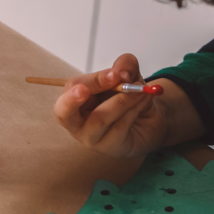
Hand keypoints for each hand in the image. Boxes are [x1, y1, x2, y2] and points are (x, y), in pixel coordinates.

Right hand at [53, 54, 199, 156]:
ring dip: (122, 101)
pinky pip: (119, 127)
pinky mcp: (108, 147)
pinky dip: (134, 110)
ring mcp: (90, 136)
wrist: (150, 119)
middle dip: (71, 100)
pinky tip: (144, 101)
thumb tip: (121, 74)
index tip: (115, 74)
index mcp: (74, 98)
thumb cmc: (128, 98)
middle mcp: (76, 120)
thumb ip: (125, 66)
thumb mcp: (129, 75)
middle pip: (63, 113)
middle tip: (82, 91)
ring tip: (141, 91)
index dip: (92, 80)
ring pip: (99, 119)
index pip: (73, 88)